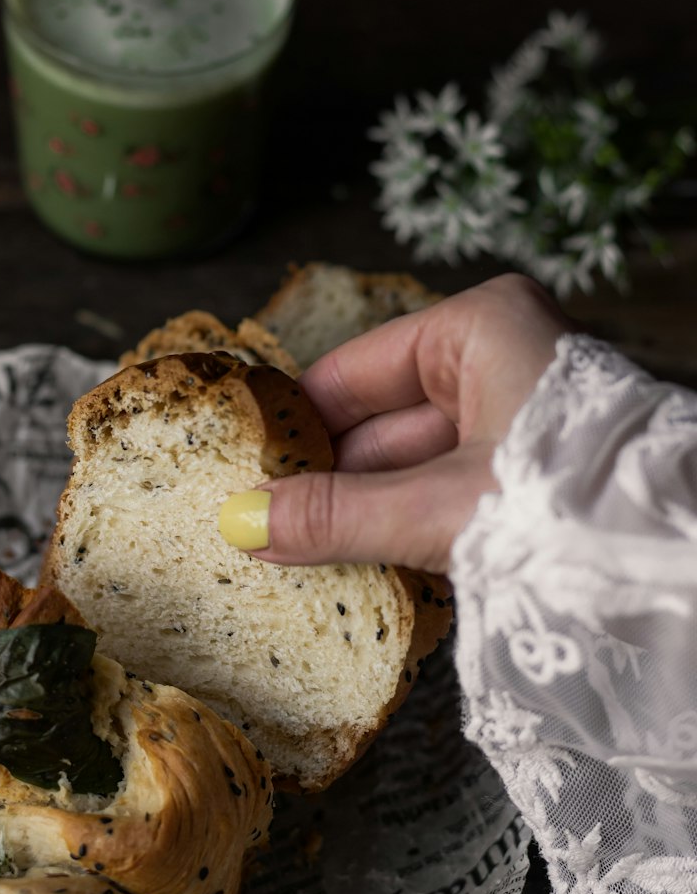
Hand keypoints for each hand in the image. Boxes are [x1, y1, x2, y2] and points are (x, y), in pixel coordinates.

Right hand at [219, 274, 571, 572]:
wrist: (683, 567)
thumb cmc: (572, 508)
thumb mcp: (437, 508)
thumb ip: (335, 515)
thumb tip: (240, 523)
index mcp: (481, 326)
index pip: (353, 370)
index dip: (295, 424)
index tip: (243, 470)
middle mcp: (504, 357)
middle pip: (382, 419)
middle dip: (327, 479)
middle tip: (258, 526)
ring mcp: (524, 416)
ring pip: (416, 462)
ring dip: (365, 512)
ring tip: (295, 555)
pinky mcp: (539, 473)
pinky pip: (452, 491)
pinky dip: (410, 528)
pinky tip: (361, 565)